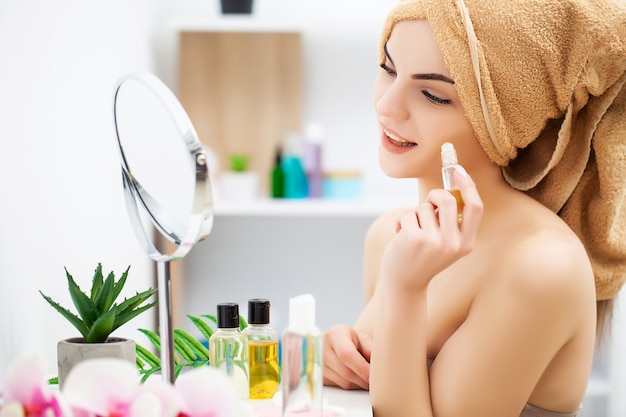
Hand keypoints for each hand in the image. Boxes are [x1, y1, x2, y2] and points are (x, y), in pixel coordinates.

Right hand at [323, 324, 371, 389]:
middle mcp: (322, 349)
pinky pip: (340, 387)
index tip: (374, 376)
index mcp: (335, 335)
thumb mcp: (361, 338)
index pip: (347, 355)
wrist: (333, 342)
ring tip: (366, 375)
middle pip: (346, 372)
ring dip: (359, 383)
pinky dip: (352, 385)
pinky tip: (355, 376)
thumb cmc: (351, 339)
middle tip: (377, 379)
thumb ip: (370, 349)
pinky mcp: (320, 376)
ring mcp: (318, 364)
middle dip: (364, 379)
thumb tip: (380, 364)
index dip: (362, 368)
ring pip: (344, 383)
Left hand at [381, 168, 481, 290]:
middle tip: (426, 203)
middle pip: (447, 199)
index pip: (475, 208)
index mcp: (466, 244)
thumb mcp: (444, 244)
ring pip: (424, 207)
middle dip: (433, 195)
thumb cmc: (422, 258)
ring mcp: (434, 242)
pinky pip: (408, 213)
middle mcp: (453, 243)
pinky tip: (401, 237)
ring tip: (411, 232)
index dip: (469, 186)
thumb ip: (449, 222)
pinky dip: (402, 221)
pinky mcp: (415, 238)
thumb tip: (449, 189)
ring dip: (415, 214)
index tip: (459, 171)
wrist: (404, 284)